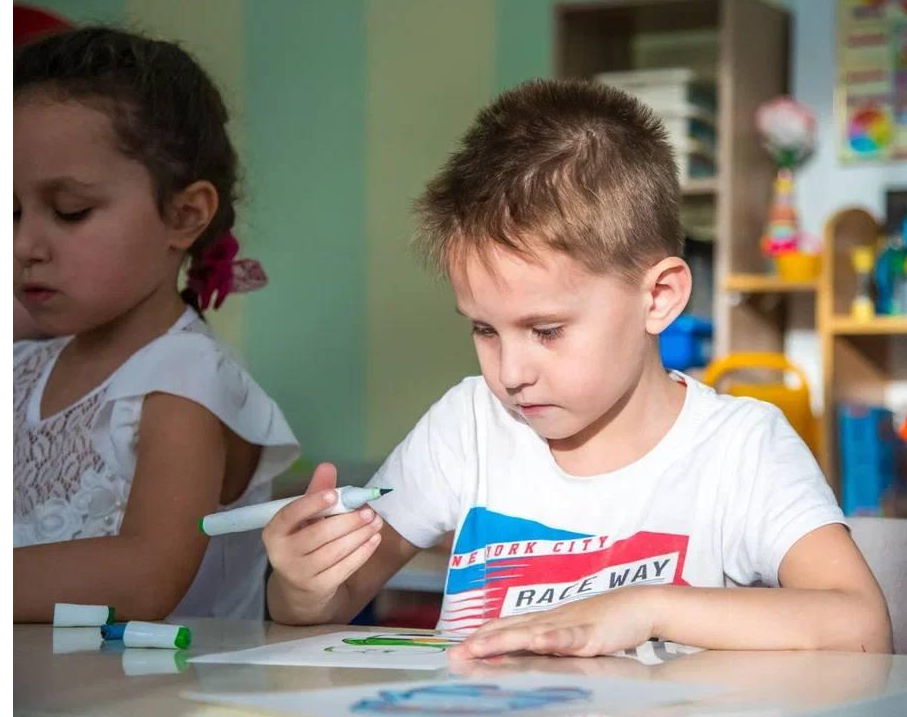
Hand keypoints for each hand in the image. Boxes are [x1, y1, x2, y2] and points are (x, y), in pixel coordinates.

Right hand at [263, 463, 382, 617]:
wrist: (299, 589)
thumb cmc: (304, 542)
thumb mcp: (306, 517)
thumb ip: (317, 492)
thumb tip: (327, 466)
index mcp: (274, 532)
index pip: (289, 515)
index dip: (311, 504)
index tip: (334, 494)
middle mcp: (282, 554)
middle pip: (318, 534)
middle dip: (347, 521)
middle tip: (369, 511)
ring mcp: (299, 574)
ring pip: (334, 552)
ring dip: (359, 535)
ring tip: (376, 522)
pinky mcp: (318, 588)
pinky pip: (344, 568)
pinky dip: (362, 552)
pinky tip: (373, 539)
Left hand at [448, 587, 655, 658]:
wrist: (638, 606)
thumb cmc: (604, 620)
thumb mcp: (569, 633)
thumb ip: (546, 643)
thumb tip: (521, 654)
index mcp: (543, 622)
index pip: (504, 627)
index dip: (479, 638)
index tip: (456, 649)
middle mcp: (549, 621)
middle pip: (507, 630)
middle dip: (479, 642)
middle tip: (454, 655)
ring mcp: (567, 625)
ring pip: (528, 633)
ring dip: (500, 641)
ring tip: (477, 649)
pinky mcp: (588, 634)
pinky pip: (566, 637)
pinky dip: (549, 639)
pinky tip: (536, 641)